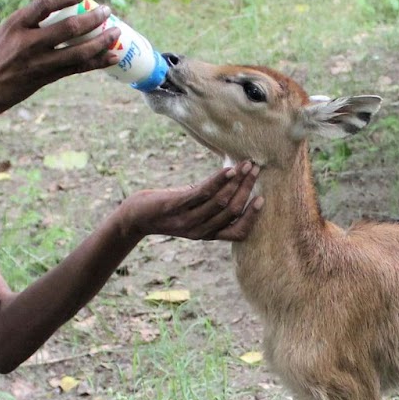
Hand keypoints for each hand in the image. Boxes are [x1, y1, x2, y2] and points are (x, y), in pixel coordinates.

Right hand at [0, 0, 121, 133]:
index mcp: (15, 24)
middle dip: (92, 18)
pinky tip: (111, 56)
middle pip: (69, 27)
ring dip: (101, 41)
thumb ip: (25, 24)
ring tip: (116, 31)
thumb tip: (50, 12)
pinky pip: (77, 68)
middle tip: (106, 10)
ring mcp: (39, 62)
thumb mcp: (3, 33)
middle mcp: (28, 42)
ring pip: (78, 50)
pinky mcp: (47, 78)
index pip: (45, 3)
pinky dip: (97, 62)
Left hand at [122, 161, 262, 241]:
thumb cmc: (168, 210)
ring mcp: (188, 220)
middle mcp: (200, 230)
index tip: (262, 199)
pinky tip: (229, 169)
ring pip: (220, 202)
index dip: (251, 217)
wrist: (136, 216)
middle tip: (257, 169)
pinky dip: (219, 181)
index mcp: (208, 234)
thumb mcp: (193, 212)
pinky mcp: (176, 206)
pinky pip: (202, 193)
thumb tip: (234, 184)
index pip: (238, 233)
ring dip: (237, 182)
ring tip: (247, 165)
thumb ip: (212, 205)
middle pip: (231, 211)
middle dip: (247, 189)